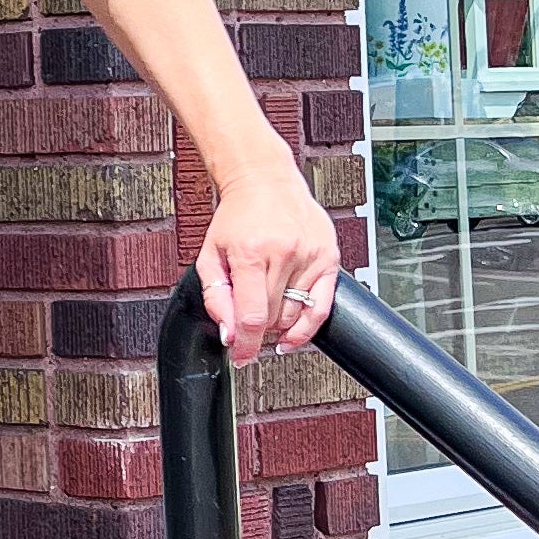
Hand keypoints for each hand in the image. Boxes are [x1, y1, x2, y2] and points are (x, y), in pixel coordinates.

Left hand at [196, 149, 339, 367]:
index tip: (241, 357)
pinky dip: (307, 326)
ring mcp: (310, 255)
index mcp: (250, 252)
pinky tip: (293, 334)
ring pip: (295, 314)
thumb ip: (216, 297)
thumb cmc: (237, 217)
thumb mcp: (210, 255)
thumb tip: (229, 333)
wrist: (265, 182)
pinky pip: (322, 306)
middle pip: (272, 317)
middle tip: (247, 323)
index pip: (251, 316)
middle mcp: (284, 253)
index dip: (245, 344)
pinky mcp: (329, 257)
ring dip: (278, 323)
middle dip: (256, 329)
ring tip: (266, 308)